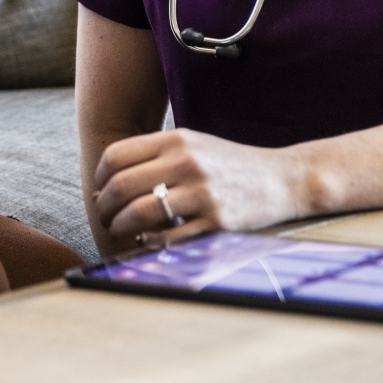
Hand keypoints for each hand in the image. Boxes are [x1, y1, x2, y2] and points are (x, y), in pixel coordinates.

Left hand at [91, 128, 303, 252]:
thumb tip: (105, 186)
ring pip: (140, 212)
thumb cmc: (229, 164)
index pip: (116, 156)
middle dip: (104, 206)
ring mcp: (203, 193)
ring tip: (120, 230)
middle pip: (121, 185)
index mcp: (177, 140)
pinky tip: (147, 240)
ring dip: (121, 226)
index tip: (100, 191)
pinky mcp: (218, 222)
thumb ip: (153, 159)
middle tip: (105, 217)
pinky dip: (150, 242)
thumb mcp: (193, 146)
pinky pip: (170, 237)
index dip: (99, 177)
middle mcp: (187, 162)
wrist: (284, 178)